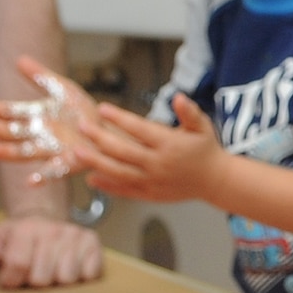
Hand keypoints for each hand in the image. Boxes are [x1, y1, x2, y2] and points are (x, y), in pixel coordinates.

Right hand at [0, 55, 102, 184]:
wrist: (108, 128)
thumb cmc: (83, 111)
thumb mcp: (62, 89)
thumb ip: (41, 76)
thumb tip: (18, 59)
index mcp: (36, 117)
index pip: (10, 112)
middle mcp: (39, 135)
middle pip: (13, 133)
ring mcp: (52, 150)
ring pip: (25, 152)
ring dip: (7, 152)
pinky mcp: (68, 163)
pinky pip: (53, 171)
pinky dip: (42, 176)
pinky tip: (29, 181)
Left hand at [0, 216, 102, 288]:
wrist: (44, 226)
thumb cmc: (15, 241)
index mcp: (25, 229)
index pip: (17, 267)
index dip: (12, 280)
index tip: (10, 276)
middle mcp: (52, 230)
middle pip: (42, 278)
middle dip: (34, 281)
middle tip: (33, 272)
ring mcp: (74, 236)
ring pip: (66, 279)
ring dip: (56, 282)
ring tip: (50, 271)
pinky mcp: (94, 244)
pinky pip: (89, 275)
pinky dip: (79, 277)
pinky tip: (69, 268)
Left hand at [76, 95, 225, 203]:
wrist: (215, 181)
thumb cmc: (205, 150)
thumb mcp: (202, 126)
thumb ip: (189, 112)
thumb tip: (178, 97)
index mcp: (170, 144)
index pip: (139, 129)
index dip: (119, 118)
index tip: (102, 108)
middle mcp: (159, 164)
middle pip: (123, 151)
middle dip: (99, 138)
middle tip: (82, 126)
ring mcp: (153, 181)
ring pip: (119, 172)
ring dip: (96, 162)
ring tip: (77, 152)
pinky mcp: (151, 194)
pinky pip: (125, 190)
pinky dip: (107, 185)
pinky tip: (91, 178)